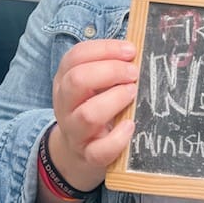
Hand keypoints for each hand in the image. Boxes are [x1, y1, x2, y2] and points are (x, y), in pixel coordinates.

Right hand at [48, 39, 137, 190]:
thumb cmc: (94, 105)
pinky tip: (130, 125)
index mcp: (65, 79)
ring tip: (132, 93)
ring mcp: (74, 130)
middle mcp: (65, 103)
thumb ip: (110, 65)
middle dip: (111, 71)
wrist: (77, 150)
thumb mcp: (94, 83)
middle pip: (77, 80)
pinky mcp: (87, 154)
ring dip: (115, 99)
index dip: (106, 49)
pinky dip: (118, 138)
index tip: (131, 51)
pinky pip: (99, 151)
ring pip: (87, 114)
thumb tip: (138, 50)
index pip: (76, 56)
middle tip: (133, 73)